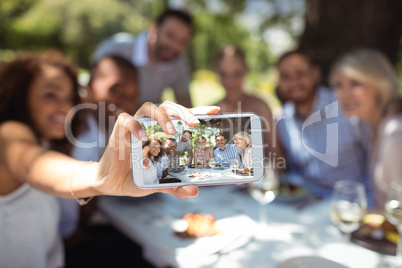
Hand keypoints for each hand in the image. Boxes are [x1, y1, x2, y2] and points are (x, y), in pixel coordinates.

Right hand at [95, 101, 219, 198]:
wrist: (111, 183)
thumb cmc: (137, 177)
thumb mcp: (159, 183)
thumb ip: (176, 186)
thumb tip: (194, 190)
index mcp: (163, 133)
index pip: (182, 117)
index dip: (198, 111)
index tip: (216, 111)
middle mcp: (151, 125)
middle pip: (168, 106)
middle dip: (183, 111)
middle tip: (194, 123)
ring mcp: (135, 126)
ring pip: (149, 107)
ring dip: (162, 116)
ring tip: (170, 130)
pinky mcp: (119, 131)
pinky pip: (126, 119)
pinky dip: (135, 125)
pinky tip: (143, 137)